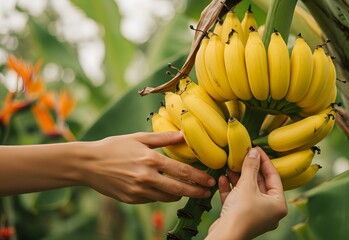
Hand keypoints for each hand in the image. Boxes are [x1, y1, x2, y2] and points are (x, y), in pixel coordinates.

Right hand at [80, 131, 215, 203]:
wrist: (88, 164)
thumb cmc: (114, 147)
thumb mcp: (138, 138)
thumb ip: (163, 138)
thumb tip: (184, 134)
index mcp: (150, 159)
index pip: (182, 171)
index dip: (199, 177)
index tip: (210, 180)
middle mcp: (146, 177)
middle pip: (179, 189)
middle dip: (196, 191)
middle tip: (207, 192)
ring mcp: (138, 191)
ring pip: (168, 197)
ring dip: (180, 194)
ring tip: (188, 190)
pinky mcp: (132, 199)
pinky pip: (154, 200)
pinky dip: (163, 195)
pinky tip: (167, 190)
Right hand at [206, 147, 286, 239]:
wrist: (225, 236)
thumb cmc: (241, 213)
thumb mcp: (247, 185)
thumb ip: (251, 167)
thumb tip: (254, 152)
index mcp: (278, 204)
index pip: (274, 177)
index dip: (264, 161)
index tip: (256, 149)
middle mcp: (269, 211)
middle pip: (260, 184)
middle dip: (249, 169)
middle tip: (242, 156)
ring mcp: (255, 215)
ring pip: (248, 191)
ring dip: (238, 178)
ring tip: (230, 166)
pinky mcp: (241, 218)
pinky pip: (238, 200)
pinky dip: (231, 189)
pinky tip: (222, 179)